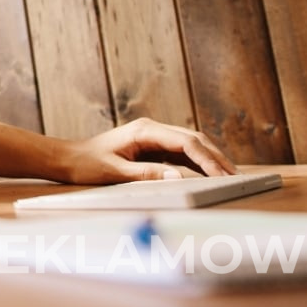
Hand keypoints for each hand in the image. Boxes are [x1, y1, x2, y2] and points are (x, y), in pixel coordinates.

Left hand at [60, 118, 237, 182]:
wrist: (69, 158)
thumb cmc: (87, 164)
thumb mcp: (114, 172)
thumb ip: (146, 174)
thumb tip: (178, 178)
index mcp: (144, 131)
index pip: (186, 142)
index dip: (208, 159)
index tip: (223, 175)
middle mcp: (152, 129)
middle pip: (194, 139)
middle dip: (216, 158)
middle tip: (237, 177)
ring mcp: (154, 136)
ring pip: (191, 144)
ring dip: (211, 159)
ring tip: (231, 176)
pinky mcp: (153, 146)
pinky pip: (182, 153)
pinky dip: (198, 163)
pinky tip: (211, 174)